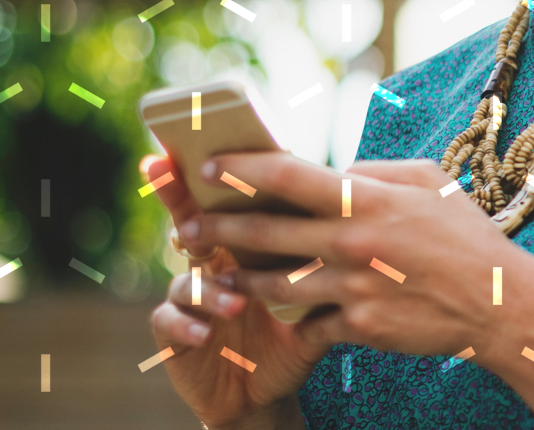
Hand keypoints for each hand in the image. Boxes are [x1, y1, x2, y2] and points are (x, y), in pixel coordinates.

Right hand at [142, 154, 325, 428]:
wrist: (268, 388)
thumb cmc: (296, 330)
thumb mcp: (320, 290)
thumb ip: (333, 249)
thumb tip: (366, 200)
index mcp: (246, 243)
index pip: (232, 199)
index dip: (219, 172)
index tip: (213, 145)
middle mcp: (211, 261)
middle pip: (189, 219)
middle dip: (177, 198)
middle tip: (176, 181)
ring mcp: (189, 296)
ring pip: (185, 277)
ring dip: (207, 288)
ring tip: (236, 302)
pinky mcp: (175, 333)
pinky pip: (168, 321)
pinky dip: (185, 323)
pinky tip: (204, 333)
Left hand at [189, 155, 514, 358]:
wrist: (498, 302)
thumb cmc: (464, 234)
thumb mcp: (428, 181)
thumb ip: (375, 172)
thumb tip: (335, 172)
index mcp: (366, 199)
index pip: (287, 176)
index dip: (240, 169)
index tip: (208, 167)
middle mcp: (351, 242)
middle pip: (263, 232)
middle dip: (215, 228)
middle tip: (186, 226)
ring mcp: (352, 287)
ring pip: (274, 284)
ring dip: (239, 278)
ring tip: (216, 273)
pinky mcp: (358, 326)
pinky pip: (310, 321)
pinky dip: (294, 317)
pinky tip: (276, 313)